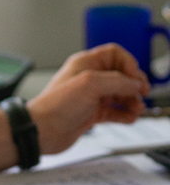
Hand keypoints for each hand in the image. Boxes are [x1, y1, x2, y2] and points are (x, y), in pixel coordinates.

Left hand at [27, 44, 149, 154]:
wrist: (42, 129)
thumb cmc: (56, 104)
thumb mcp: (90, 84)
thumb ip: (117, 81)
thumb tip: (135, 83)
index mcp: (85, 63)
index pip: (114, 54)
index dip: (128, 64)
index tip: (134, 78)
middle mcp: (89, 78)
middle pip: (121, 75)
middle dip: (134, 84)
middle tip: (141, 94)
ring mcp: (91, 96)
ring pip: (120, 94)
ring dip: (132, 101)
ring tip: (136, 109)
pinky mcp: (92, 113)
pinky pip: (115, 111)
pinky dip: (125, 114)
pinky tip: (129, 118)